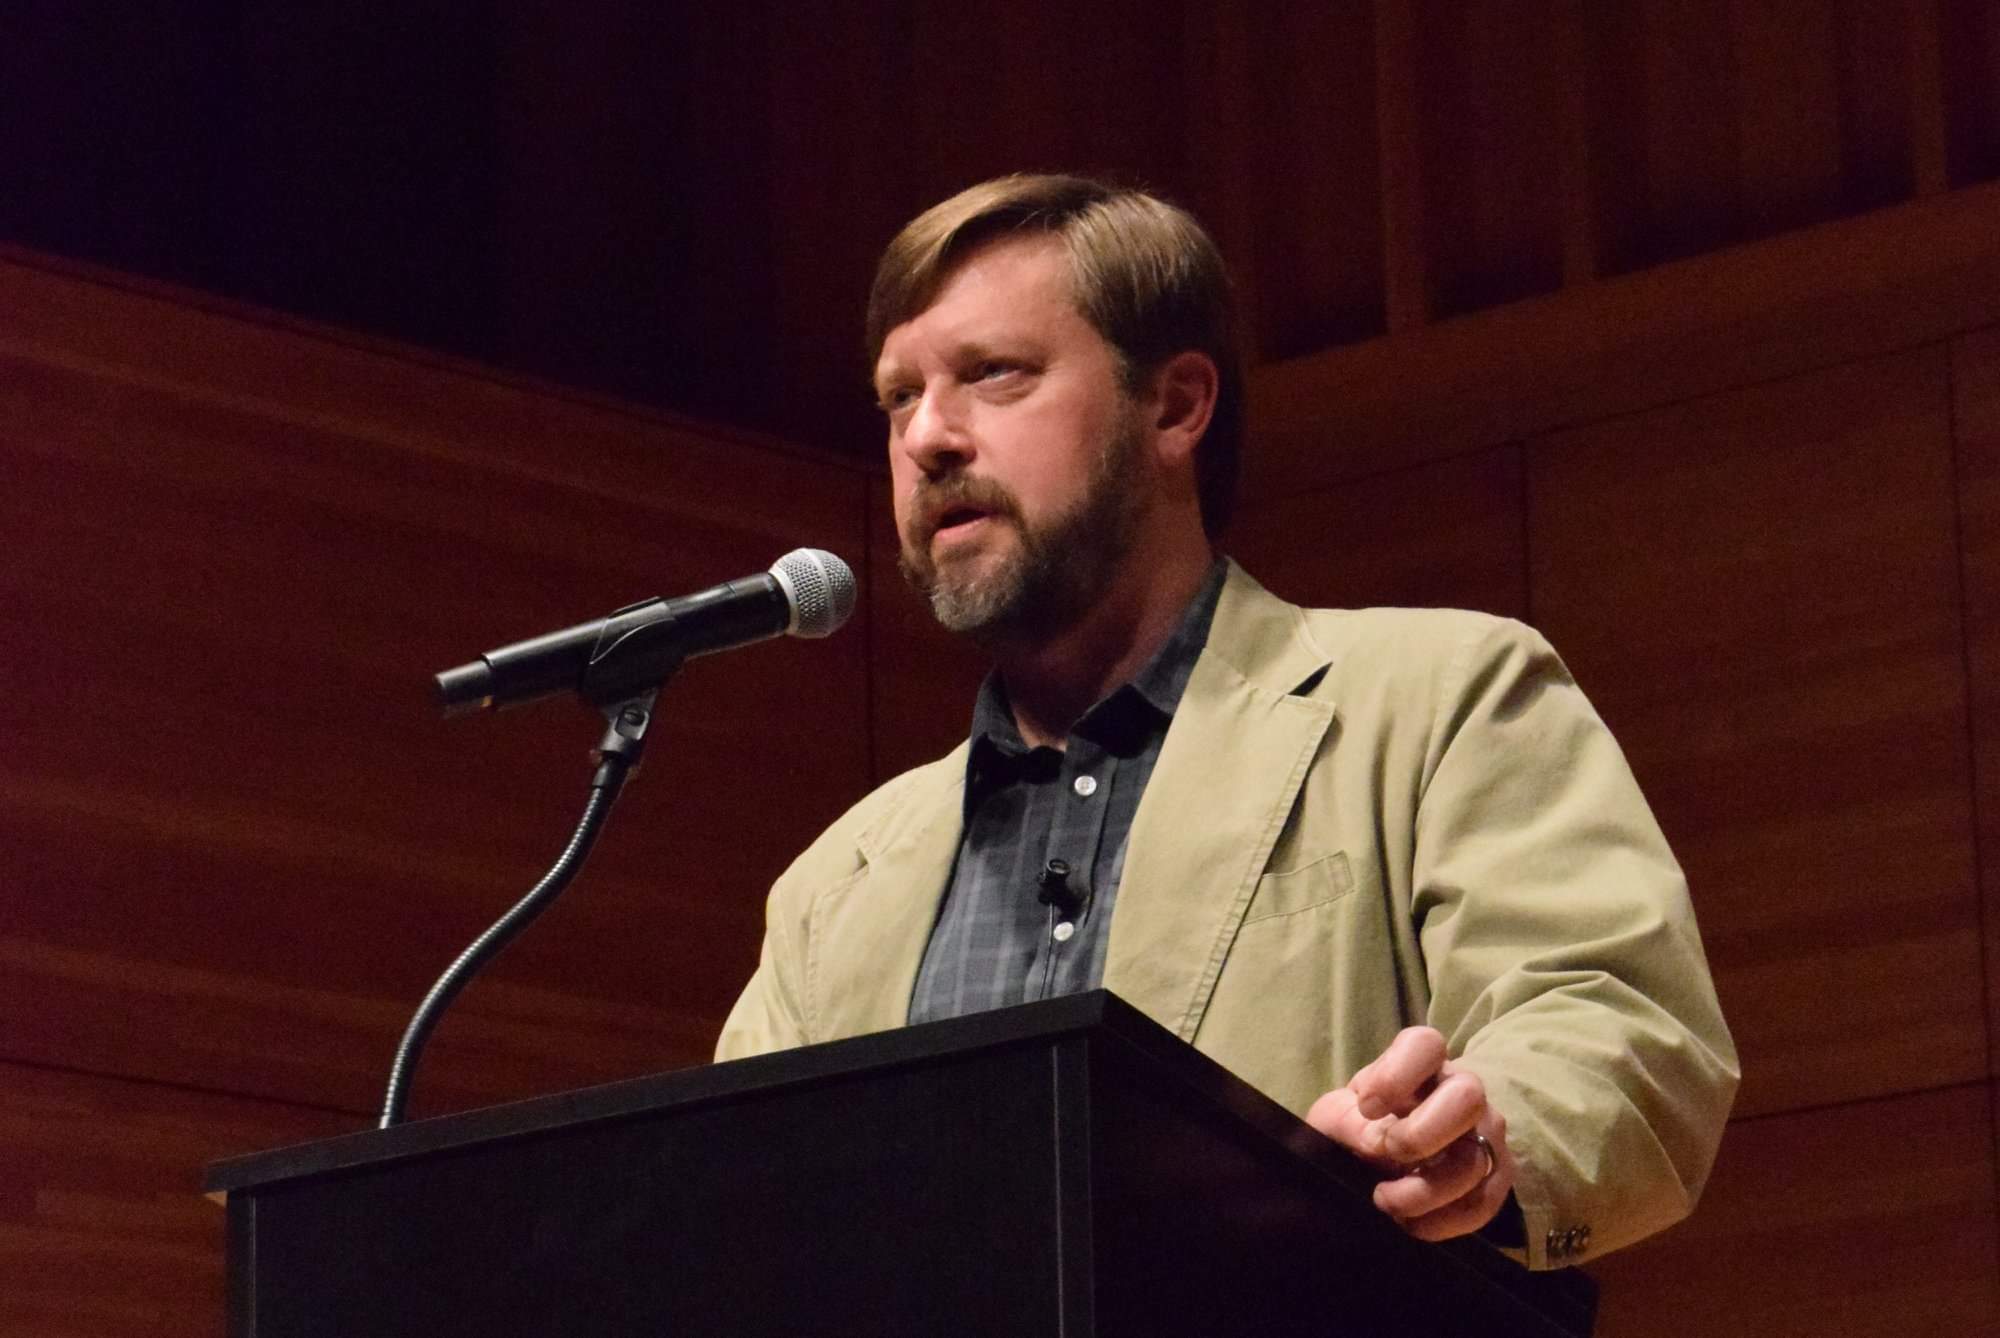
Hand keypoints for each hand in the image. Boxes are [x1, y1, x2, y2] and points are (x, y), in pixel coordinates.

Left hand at [1304, 1027, 1513, 1241]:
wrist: (1390, 1160)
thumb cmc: (1362, 1124)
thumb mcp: (1337, 1115)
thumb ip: (1342, 1121)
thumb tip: (1372, 1142)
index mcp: (1421, 1063)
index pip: (1426, 1045)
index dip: (1395, 1075)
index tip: (1367, 1106)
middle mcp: (1462, 1090)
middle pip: (1467, 1097)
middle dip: (1421, 1134)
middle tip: (1387, 1152)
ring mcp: (1486, 1134)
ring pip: (1474, 1160)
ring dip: (1424, 1191)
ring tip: (1386, 1200)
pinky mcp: (1496, 1178)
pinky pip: (1481, 1204)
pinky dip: (1441, 1221)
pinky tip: (1411, 1223)